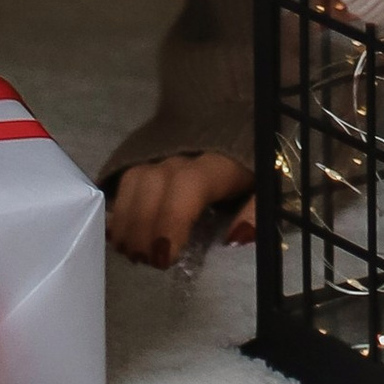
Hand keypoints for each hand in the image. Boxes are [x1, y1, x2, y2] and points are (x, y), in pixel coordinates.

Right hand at [108, 150, 253, 270]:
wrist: (240, 120)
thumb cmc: (251, 167)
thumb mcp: (265, 188)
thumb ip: (255, 213)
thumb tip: (236, 241)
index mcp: (217, 162)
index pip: (187, 185)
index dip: (171, 221)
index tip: (164, 258)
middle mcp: (183, 152)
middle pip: (151, 183)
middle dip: (143, 228)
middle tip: (145, 262)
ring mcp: (161, 150)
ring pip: (133, 178)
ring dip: (126, 219)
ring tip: (130, 252)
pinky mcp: (147, 153)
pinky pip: (125, 176)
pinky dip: (118, 206)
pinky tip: (118, 232)